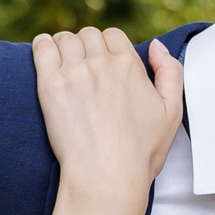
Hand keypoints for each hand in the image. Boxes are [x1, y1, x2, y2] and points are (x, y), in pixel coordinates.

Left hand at [31, 27, 182, 214]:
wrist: (107, 178)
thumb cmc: (141, 153)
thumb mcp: (173, 112)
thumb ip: (171, 71)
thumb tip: (155, 44)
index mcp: (130, 65)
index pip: (112, 36)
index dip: (106, 47)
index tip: (102, 64)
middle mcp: (102, 63)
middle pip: (88, 35)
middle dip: (85, 47)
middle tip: (81, 68)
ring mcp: (74, 73)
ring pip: (65, 39)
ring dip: (63, 47)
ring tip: (62, 63)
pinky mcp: (50, 86)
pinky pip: (42, 48)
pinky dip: (42, 46)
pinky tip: (45, 54)